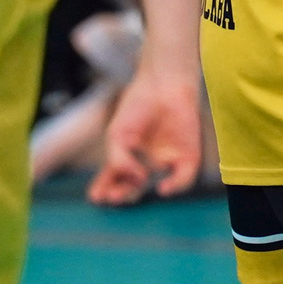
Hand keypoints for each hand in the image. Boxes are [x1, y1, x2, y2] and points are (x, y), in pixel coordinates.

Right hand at [89, 73, 203, 205]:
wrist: (162, 85)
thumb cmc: (137, 107)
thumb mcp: (118, 135)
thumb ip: (119, 161)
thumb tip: (138, 181)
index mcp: (129, 154)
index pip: (115, 177)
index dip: (105, 188)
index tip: (95, 198)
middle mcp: (147, 160)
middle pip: (133, 185)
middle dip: (120, 193)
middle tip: (111, 199)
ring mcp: (167, 159)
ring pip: (154, 185)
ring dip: (140, 192)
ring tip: (127, 192)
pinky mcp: (187, 156)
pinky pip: (184, 179)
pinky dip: (174, 186)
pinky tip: (161, 188)